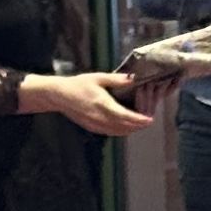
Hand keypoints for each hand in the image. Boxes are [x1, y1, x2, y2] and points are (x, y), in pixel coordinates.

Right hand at [29, 69, 153, 139]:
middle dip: (139, 125)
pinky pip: (112, 133)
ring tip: (140, 123)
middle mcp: (101, 119)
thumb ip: (116, 79)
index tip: (150, 119)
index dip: (140, 120)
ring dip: (131, 129)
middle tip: (148, 120)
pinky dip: (122, 130)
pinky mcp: (93, 128)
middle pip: (126, 127)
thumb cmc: (78, 84)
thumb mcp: (98, 78)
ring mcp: (97, 125)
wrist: (60, 96)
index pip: (126, 116)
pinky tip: (127, 125)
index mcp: (104, 105)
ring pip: (120, 132)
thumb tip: (133, 78)